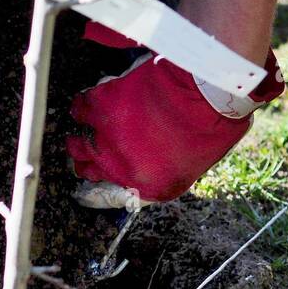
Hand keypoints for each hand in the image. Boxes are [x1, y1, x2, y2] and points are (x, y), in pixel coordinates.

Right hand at [67, 23, 285, 202]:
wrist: (204, 91)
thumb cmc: (212, 124)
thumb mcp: (196, 164)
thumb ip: (168, 170)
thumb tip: (156, 162)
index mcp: (146, 186)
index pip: (109, 197)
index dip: (97, 191)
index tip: (92, 183)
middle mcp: (119, 167)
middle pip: (85, 170)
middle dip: (86, 162)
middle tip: (90, 152)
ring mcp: (106, 138)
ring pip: (75, 144)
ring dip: (79, 138)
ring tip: (84, 129)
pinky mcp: (101, 106)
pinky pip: (79, 109)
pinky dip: (81, 107)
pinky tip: (88, 103)